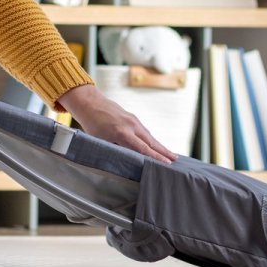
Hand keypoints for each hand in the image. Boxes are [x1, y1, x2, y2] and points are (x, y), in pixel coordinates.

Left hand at [56, 85, 176, 163]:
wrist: (90, 103)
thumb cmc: (92, 124)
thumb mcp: (100, 141)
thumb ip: (113, 151)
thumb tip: (125, 163)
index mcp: (122, 133)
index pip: (142, 148)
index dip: (155, 157)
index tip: (167, 163)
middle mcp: (131, 125)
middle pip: (151, 141)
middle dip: (164, 151)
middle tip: (175, 160)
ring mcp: (133, 120)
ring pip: (149, 135)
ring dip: (160, 145)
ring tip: (170, 155)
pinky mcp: (133, 118)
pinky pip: (144, 131)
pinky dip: (152, 139)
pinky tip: (156, 145)